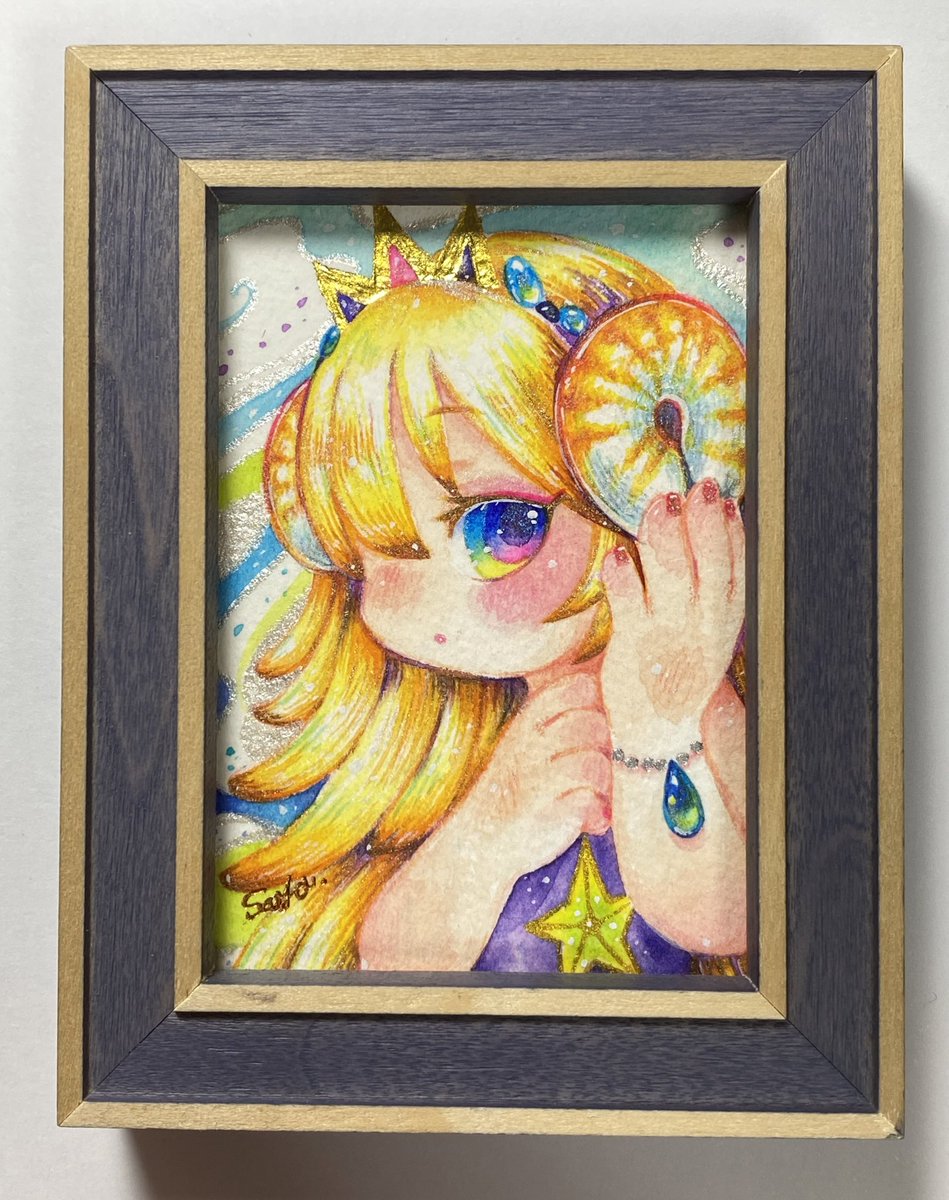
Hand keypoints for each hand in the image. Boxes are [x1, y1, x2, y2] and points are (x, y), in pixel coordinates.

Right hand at [461, 669, 612, 879]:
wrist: (478, 840)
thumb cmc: (516, 787)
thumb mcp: (527, 742)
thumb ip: (561, 717)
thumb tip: (610, 687)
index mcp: (527, 720)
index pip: (580, 686)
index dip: (599, 706)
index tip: (592, 733)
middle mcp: (529, 744)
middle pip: (595, 723)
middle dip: (606, 748)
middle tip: (595, 771)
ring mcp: (535, 780)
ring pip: (595, 762)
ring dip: (604, 784)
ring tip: (594, 797)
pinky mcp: (546, 815)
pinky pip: (590, 802)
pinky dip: (599, 814)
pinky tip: (591, 821)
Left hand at [599, 479, 743, 747]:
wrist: (658, 732)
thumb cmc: (680, 668)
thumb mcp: (708, 628)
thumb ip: (710, 583)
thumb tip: (714, 519)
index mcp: (725, 620)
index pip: (737, 569)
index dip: (732, 533)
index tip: (724, 499)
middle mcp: (703, 626)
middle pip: (709, 568)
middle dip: (705, 525)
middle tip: (699, 489)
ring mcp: (669, 636)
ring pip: (672, 579)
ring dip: (665, 538)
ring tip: (659, 504)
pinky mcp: (633, 646)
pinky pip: (629, 606)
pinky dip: (624, 578)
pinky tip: (619, 554)